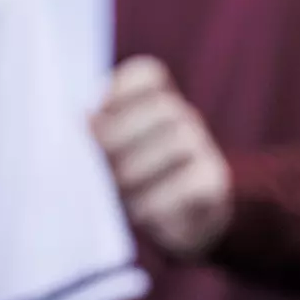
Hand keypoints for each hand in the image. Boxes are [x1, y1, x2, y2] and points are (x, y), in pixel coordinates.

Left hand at [92, 57, 231, 258]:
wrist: (183, 224)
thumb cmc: (134, 186)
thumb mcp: (111, 158)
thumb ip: (98, 138)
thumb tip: (85, 119)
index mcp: (154, 105)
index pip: (147, 75)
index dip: (119, 88)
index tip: (95, 112)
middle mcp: (184, 119)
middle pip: (163, 106)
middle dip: (124, 132)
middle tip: (100, 159)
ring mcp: (203, 148)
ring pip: (180, 139)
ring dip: (139, 167)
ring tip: (118, 190)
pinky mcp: (214, 181)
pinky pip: (191, 181)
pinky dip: (160, 198)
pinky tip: (140, 212)